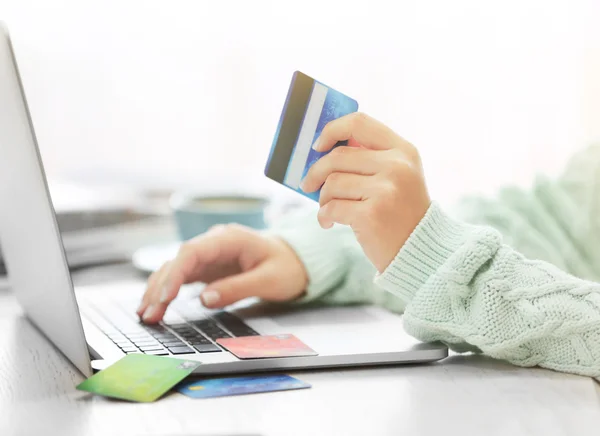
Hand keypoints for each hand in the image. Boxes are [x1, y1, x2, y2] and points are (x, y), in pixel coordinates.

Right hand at [137, 224, 308, 323]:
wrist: (295, 260)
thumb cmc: (286, 267)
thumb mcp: (268, 280)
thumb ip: (237, 288)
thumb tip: (204, 299)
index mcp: (229, 239)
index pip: (192, 251)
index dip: (175, 273)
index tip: (165, 297)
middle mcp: (213, 243)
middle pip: (177, 261)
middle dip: (160, 287)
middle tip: (149, 314)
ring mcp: (208, 255)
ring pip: (174, 269)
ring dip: (158, 291)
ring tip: (145, 316)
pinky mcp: (206, 268)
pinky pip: (180, 277)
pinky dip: (166, 292)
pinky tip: (153, 307)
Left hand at [300, 112, 429, 272]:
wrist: (421, 252)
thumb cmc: (400, 214)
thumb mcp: (397, 177)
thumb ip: (369, 159)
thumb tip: (321, 150)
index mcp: (403, 151)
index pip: (359, 123)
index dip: (331, 130)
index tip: (318, 146)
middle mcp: (397, 166)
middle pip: (337, 156)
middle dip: (316, 172)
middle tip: (308, 184)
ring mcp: (386, 190)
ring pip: (332, 183)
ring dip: (323, 198)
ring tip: (328, 209)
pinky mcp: (372, 214)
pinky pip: (332, 207)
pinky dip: (324, 216)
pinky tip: (329, 222)